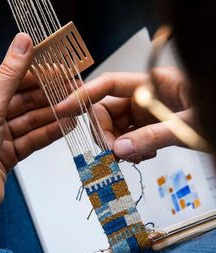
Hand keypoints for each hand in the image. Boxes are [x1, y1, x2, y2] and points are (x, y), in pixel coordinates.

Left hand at [0, 33, 62, 247]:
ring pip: (31, 121)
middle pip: (24, 100)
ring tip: (74, 109)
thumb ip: (10, 76)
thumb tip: (23, 43)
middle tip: (72, 91)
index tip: (59, 69)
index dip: (37, 73)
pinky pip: (32, 139)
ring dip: (52, 115)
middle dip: (49, 96)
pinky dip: (49, 133)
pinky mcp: (9, 154)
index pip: (12, 79)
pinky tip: (65, 126)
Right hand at [56, 67, 193, 161]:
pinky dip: (131, 150)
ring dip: (119, 147)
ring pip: (116, 129)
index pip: (108, 84)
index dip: (83, 95)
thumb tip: (118, 150)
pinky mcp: (148, 127)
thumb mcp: (186, 127)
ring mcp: (145, 113)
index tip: (63, 109)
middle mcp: (144, 98)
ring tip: (139, 156)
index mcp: (151, 85)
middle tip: (116, 154)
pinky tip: (146, 155)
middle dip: (105, 135)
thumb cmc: (214, 114)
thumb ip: (151, 137)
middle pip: (107, 111)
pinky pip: (128, 139)